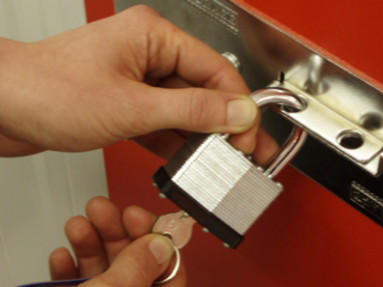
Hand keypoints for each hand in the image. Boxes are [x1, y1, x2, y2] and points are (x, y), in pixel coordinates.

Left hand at [0, 5, 277, 162]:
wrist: (0, 107)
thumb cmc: (46, 90)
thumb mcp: (131, 106)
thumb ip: (191, 111)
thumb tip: (237, 112)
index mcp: (155, 37)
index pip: (216, 70)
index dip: (238, 106)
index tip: (250, 136)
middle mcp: (150, 54)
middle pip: (204, 91)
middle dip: (223, 125)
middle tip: (242, 153)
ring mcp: (138, 80)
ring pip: (184, 110)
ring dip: (199, 137)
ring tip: (217, 162)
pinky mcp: (128, 102)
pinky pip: (163, 122)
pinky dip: (175, 142)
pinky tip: (187, 160)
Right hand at [49, 196, 184, 285]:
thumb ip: (139, 264)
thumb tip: (158, 243)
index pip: (171, 269)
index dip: (157, 238)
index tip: (140, 216)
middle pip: (133, 262)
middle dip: (116, 231)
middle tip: (103, 210)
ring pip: (104, 270)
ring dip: (89, 242)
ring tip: (79, 225)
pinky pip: (78, 284)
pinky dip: (69, 268)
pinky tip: (63, 255)